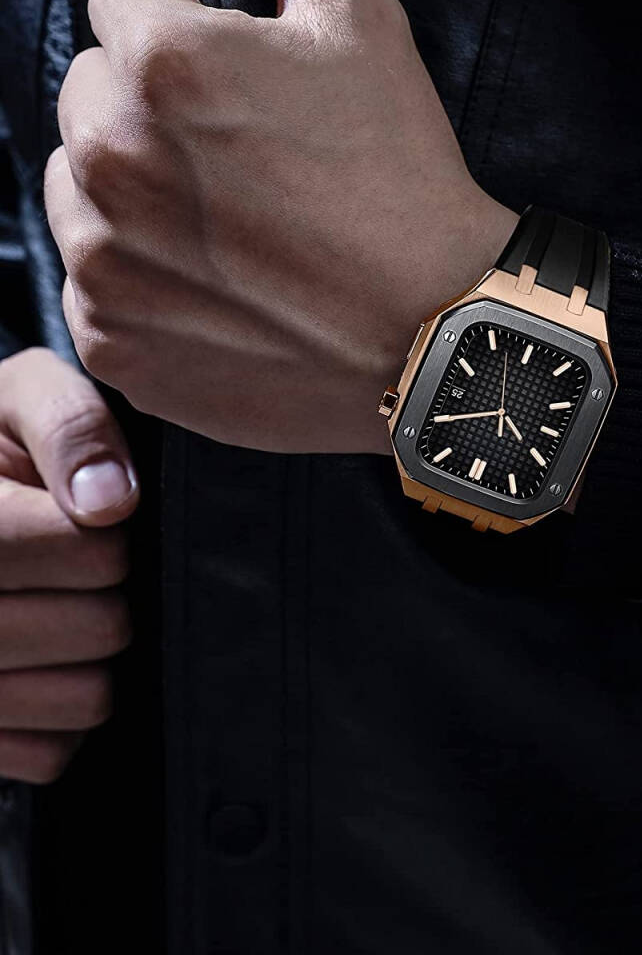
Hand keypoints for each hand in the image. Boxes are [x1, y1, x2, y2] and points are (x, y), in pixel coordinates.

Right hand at [0, 349, 136, 782]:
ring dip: (92, 654)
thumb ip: (69, 426)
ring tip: (52, 607)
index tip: (85, 515)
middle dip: (106, 589)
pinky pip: (54, 752)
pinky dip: (59, 715)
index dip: (104, 534)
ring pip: (86, 697)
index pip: (87, 552)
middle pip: (98, 627)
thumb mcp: (23, 397)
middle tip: (71, 566)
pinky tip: (37, 662)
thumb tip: (110, 503)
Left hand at [44, 0, 516, 454]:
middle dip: (150, 113)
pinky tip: (217, 285)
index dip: (187, 37)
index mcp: (162, 60)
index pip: (122, 5)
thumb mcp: (359, 26)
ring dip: (132, 196)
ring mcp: (104, 256)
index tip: (241, 86)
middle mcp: (110, 153)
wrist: (433, 332)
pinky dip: (139, 282)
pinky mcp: (111, 336)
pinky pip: (93, 284)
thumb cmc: (401, 181)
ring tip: (230, 227)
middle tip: (243, 161)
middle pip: (90, 97)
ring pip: (79, 190)